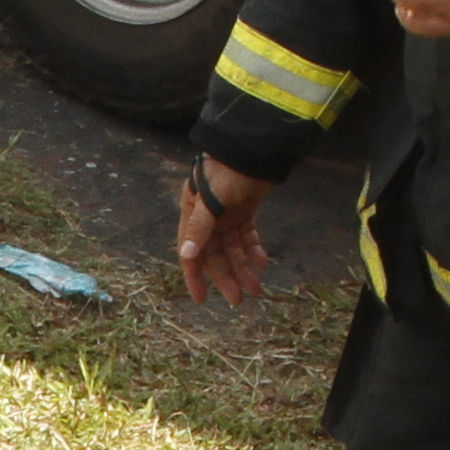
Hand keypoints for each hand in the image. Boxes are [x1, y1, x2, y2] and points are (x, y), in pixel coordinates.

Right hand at [178, 160, 271, 305]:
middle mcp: (208, 219)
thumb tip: (187, 255)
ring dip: (243, 268)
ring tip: (257, 288)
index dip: (195, 277)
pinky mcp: (245, 211)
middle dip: (227, 278)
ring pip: (234, 250)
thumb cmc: (226, 171)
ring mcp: (227, 216)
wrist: (252, 149)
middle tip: (239, 300)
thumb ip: (199, 228)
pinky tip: (263, 264)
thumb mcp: (210, 201)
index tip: (202, 300)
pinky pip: (248, 237)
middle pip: (216, 256)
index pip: (191, 253)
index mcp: (193, 216)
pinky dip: (255, 251)